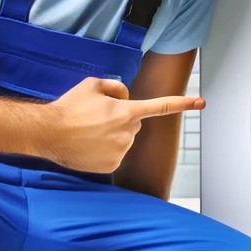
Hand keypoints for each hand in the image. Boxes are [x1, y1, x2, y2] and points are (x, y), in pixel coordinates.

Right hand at [30, 77, 202, 171]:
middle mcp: (127, 133)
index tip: (201, 102)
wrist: (48, 133)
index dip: (183, 104)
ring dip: (112, 135)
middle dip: (122, 119)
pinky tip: (88, 146)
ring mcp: (120, 151)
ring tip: (88, 132)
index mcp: (126, 111)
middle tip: (96, 118)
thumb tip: (126, 95)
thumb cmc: (69, 107)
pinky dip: (105, 150)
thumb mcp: (92, 85)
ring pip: (125, 140)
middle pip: (135, 123)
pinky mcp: (112, 165)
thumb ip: (115, 87)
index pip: (161, 106)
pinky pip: (115, 155)